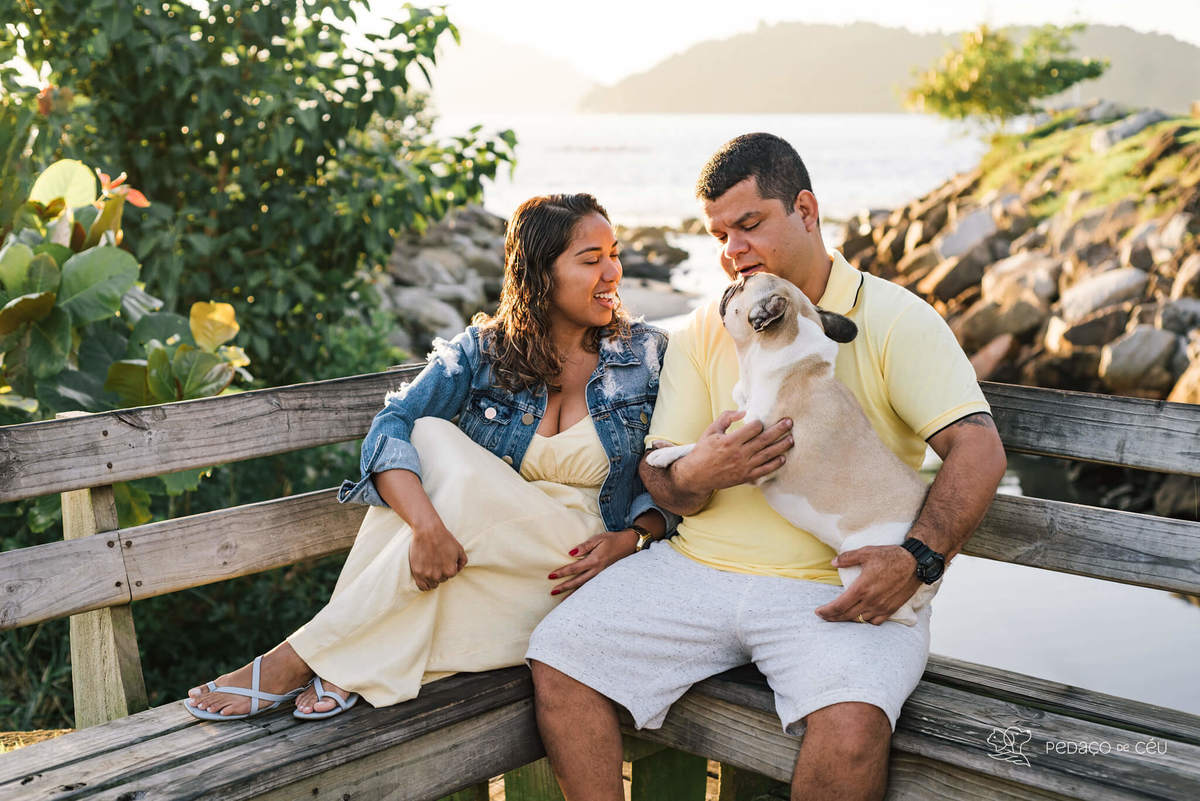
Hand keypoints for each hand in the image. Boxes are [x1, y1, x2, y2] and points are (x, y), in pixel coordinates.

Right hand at [409, 521, 467, 591]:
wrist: (427, 531)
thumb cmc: (444, 538)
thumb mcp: (459, 549)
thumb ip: (462, 561)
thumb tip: (459, 569)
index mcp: (451, 571)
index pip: (450, 575)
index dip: (447, 567)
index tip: (443, 560)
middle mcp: (439, 575)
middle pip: (441, 579)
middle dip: (440, 573)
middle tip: (436, 562)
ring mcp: (427, 575)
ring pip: (432, 584)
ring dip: (433, 579)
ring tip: (430, 569)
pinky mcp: (417, 573)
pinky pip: (422, 586)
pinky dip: (424, 585)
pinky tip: (425, 580)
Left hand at [547, 529, 638, 595]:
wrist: (628, 545)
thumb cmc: (612, 540)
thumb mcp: (598, 539)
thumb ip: (584, 546)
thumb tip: (571, 553)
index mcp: (594, 560)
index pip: (574, 568)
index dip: (562, 572)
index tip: (551, 576)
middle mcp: (597, 570)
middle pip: (578, 581)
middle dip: (565, 586)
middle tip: (552, 592)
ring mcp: (601, 575)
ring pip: (585, 587)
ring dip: (573, 593)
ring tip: (562, 600)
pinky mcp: (603, 577)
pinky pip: (591, 586)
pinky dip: (583, 593)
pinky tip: (577, 597)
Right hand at [677, 410, 792, 493]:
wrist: (697, 475)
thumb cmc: (704, 451)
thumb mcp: (711, 430)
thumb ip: (727, 417)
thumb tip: (744, 411)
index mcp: (730, 441)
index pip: (753, 428)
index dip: (759, 423)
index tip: (760, 422)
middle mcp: (739, 454)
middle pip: (764, 440)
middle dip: (779, 430)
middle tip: (790, 422)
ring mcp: (744, 466)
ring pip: (768, 454)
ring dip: (781, 446)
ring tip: (791, 439)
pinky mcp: (746, 477)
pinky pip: (765, 470)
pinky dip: (775, 464)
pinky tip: (783, 457)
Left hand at [815, 546, 921, 624]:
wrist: (915, 563)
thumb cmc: (890, 556)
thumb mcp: (866, 552)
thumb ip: (847, 558)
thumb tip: (833, 562)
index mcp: (862, 588)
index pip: (839, 606)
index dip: (827, 611)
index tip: (818, 612)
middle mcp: (871, 601)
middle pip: (847, 616)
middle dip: (833, 618)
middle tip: (824, 616)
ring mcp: (882, 607)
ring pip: (860, 620)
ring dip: (847, 620)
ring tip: (839, 616)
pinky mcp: (891, 609)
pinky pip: (875, 622)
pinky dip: (865, 621)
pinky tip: (860, 616)